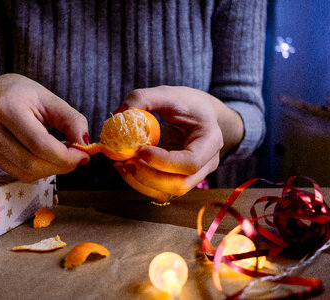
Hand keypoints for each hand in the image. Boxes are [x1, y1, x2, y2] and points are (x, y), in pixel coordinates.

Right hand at [0, 73, 89, 181]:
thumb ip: (72, 121)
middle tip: (76, 158)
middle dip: (61, 165)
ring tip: (61, 155)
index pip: (39, 144)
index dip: (66, 156)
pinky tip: (45, 157)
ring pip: (25, 172)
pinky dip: (38, 170)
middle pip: (31, 163)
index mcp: (6, 107)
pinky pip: (17, 173)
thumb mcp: (51, 100)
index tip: (84, 155)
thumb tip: (86, 145)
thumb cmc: (24, 95)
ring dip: (51, 170)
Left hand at [114, 86, 243, 201]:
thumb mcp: (168, 94)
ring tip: (121, 164)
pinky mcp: (179, 179)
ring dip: (141, 182)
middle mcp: (207, 163)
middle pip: (180, 184)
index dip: (163, 161)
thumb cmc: (187, 103)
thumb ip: (143, 98)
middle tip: (125, 160)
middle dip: (148, 176)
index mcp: (210, 140)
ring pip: (169, 192)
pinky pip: (161, 191)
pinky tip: (126, 167)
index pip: (190, 162)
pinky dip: (140, 184)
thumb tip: (120, 113)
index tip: (140, 149)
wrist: (200, 114)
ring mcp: (194, 175)